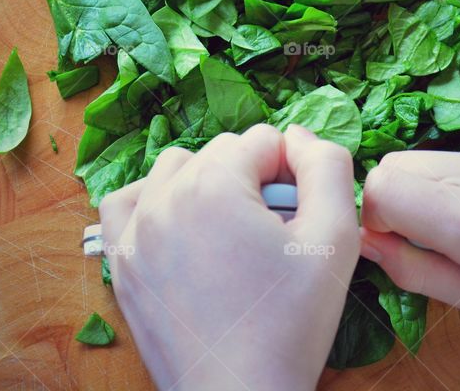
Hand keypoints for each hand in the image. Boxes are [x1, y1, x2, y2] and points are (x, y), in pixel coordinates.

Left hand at [100, 124, 359, 389]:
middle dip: (251, 180)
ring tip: (232, 232)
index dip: (292, 173)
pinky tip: (182, 227)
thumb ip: (327, 167)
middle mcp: (164, 198)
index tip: (297, 218)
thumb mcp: (335, 239)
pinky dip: (154, 202)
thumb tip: (299, 136)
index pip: (263, 140)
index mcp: (214, 185)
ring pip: (174, 169)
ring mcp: (136, 232)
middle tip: (271, 234)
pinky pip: (126, 203)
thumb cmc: (290, 323)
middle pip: (220, 152)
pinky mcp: (124, 263)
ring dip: (206, 184)